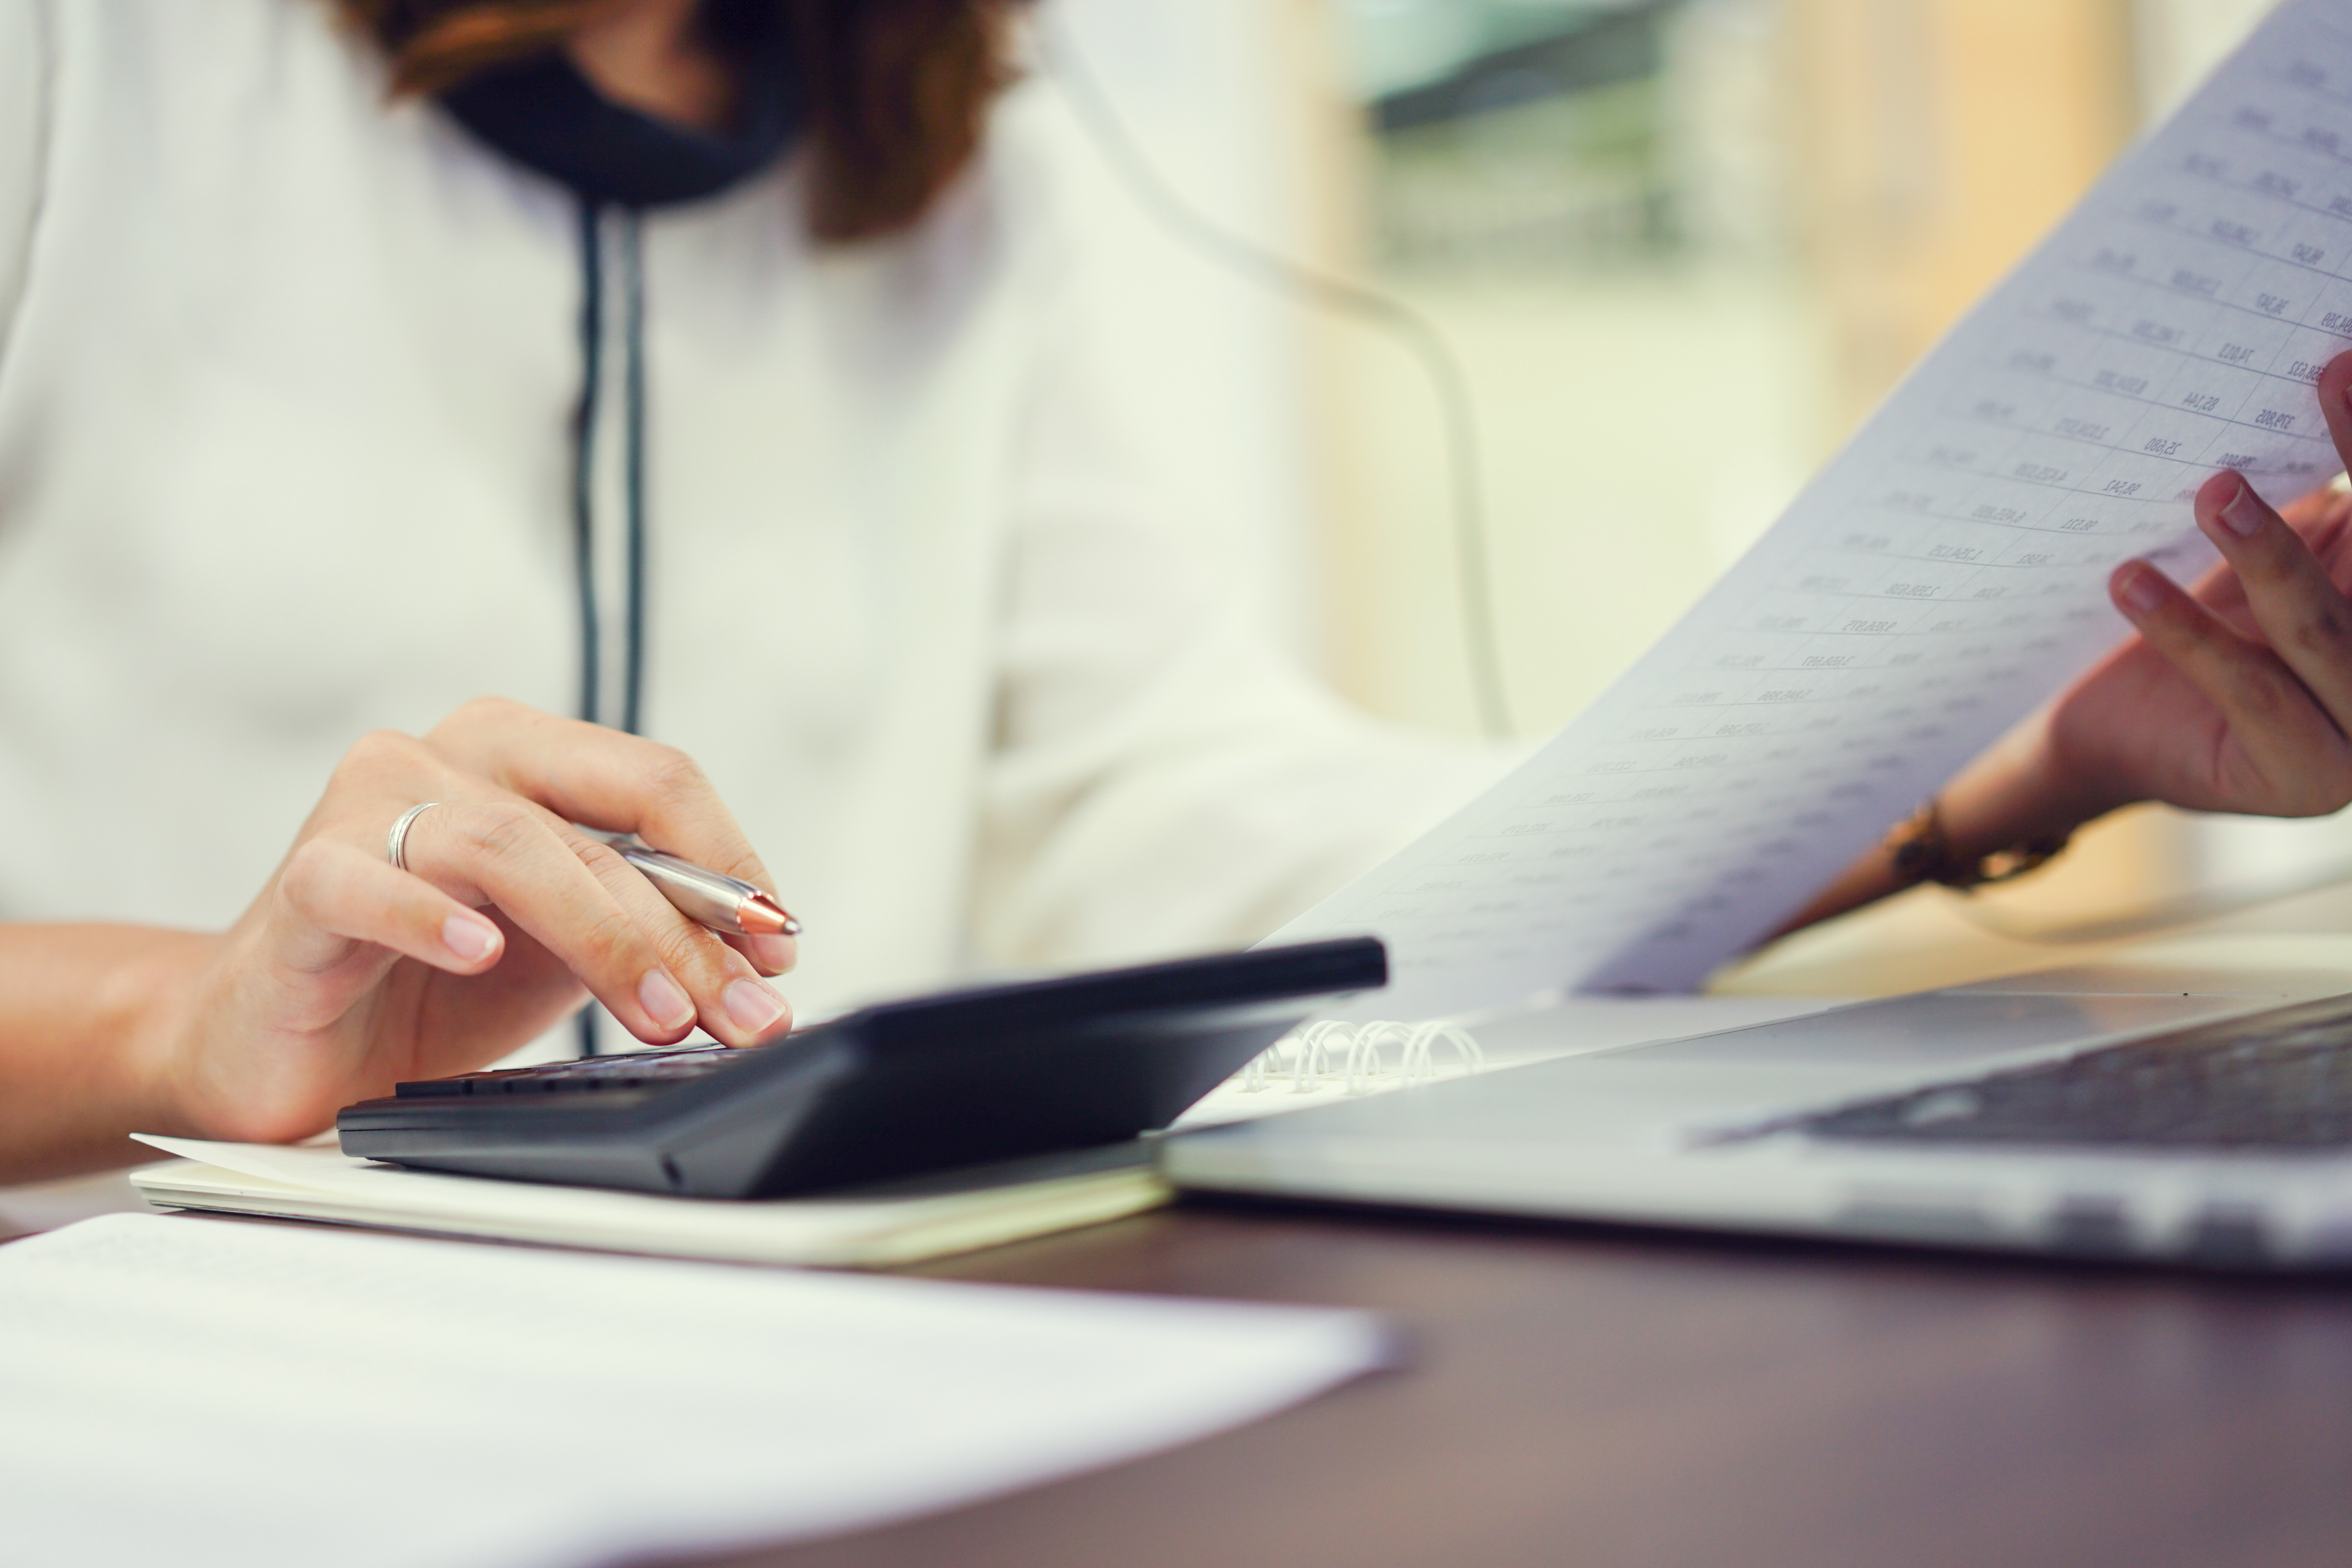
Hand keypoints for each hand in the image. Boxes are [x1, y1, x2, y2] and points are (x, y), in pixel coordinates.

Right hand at [150, 697, 796, 1144]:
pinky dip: (433, 918)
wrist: (279, 1040)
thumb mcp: (560, 950)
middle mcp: (444, 759)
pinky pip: (369, 885)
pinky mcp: (301, 883)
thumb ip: (643, 929)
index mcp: (520, 753)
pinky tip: (482, 954)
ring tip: (658, 1015)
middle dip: (686, 930)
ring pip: (510, 846)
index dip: (729, 864)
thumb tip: (758, 965)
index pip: (656, 782)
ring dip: (603, 938)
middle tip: (740, 1010)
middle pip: (598, 825)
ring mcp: (365, 809)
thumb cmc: (423, 983)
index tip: (777, 946)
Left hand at [2034, 351, 2351, 825]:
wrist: (2110, 730)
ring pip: (2324, 632)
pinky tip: (2132, 582)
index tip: (2336, 361)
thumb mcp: (2266, 549)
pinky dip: (2191, 634)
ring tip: (2213, 492)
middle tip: (2289, 413)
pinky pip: (2252, 693)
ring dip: (2269, 555)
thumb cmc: (2202, 621)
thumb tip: (2327, 367)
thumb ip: (2312, 493)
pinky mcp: (2304, 780)